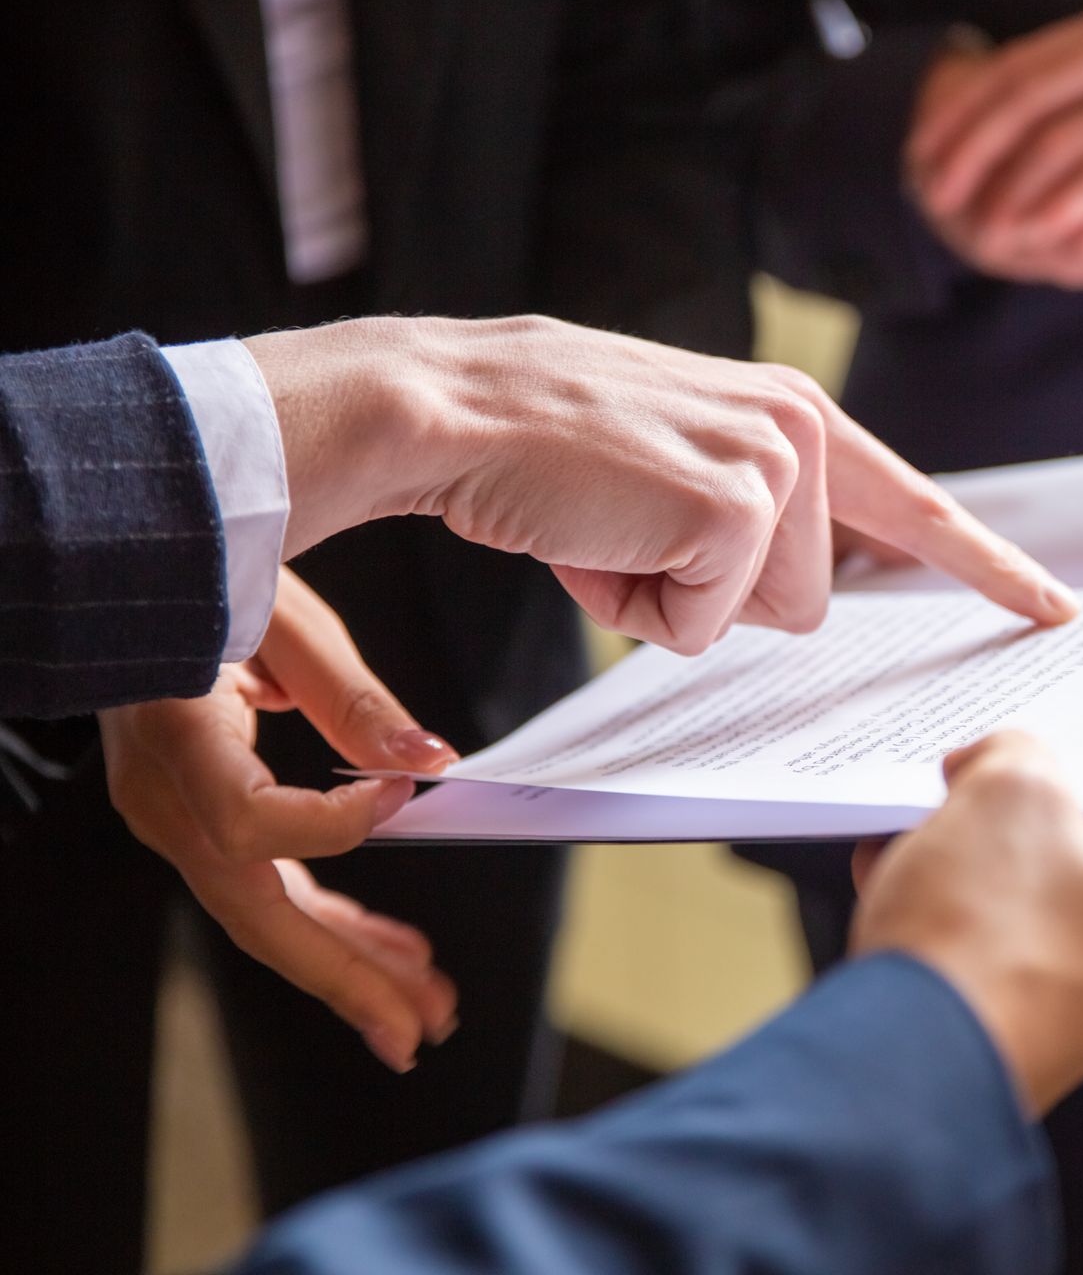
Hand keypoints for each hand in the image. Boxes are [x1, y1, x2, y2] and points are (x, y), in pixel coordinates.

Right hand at [100, 569, 459, 1072]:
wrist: (131, 577)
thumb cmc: (204, 575)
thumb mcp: (286, 618)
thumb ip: (353, 698)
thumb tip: (431, 762)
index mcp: (177, 740)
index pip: (251, 821)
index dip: (337, 822)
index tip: (406, 794)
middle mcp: (166, 799)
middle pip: (259, 912)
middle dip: (347, 978)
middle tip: (424, 1026)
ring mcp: (175, 817)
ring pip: (266, 915)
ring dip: (351, 966)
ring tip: (428, 1006)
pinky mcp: (196, 818)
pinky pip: (265, 886)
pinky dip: (331, 923)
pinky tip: (390, 950)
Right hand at [245, 315, 1077, 656]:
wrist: (456, 407)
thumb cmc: (551, 448)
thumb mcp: (678, 466)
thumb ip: (756, 513)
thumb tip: (799, 594)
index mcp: (798, 416)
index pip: (915, 505)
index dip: (987, 567)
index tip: (1051, 608)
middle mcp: (804, 431)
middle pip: (810, 601)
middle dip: (714, 594)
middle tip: (633, 525)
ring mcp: (775, 466)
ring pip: (760, 619)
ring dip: (672, 599)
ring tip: (611, 523)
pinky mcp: (736, 507)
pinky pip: (702, 626)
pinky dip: (636, 606)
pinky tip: (597, 536)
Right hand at [849, 732, 1082, 1112]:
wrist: (903, 1071)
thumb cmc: (983, 936)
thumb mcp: (1006, 791)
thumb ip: (1017, 755)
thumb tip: (996, 768)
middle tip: (1034, 751)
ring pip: (1065, 886)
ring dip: (1005, 841)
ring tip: (945, 808)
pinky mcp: (1028, 1020)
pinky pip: (1010, 935)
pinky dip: (963, 895)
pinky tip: (903, 865)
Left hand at [909, 46, 1082, 317]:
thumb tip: (1019, 113)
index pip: (1022, 63)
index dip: (963, 109)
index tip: (923, 149)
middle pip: (1027, 96)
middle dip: (969, 148)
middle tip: (930, 193)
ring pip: (1062, 139)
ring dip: (1009, 187)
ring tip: (974, 226)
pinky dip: (1062, 206)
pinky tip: (1033, 234)